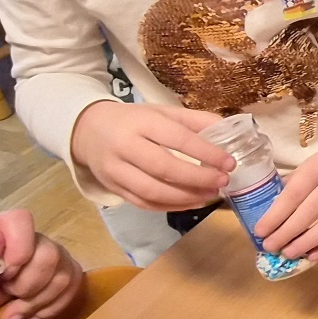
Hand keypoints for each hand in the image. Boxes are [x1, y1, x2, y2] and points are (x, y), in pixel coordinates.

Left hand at [0, 210, 85, 318]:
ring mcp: (53, 256)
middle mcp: (32, 238)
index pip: (22, 220)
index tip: (3, 276)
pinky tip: (31, 313)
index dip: (18, 250)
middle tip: (7, 296)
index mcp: (1, 230)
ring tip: (16, 310)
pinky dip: (51, 309)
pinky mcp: (66, 274)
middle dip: (27, 288)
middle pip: (50, 255)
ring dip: (38, 303)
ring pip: (65, 276)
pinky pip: (73, 290)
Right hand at [70, 102, 234, 211]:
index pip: (178, 138)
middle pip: (164, 168)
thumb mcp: (162, 111)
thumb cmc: (134, 120)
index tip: (230, 163)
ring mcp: (116, 171)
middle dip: (198, 178)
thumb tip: (229, 131)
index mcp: (142, 121)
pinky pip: (144, 204)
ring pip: (153, 191)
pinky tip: (192, 202)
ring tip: (210, 194)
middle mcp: (125, 146)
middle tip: (222, 182)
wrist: (88, 130)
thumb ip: (195, 120)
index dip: (206, 152)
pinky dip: (171, 206)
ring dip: (186, 197)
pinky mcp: (113, 189)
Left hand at [254, 145, 317, 261]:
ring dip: (309, 242)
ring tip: (289, 253)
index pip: (296, 191)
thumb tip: (268, 215)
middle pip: (314, 209)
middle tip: (271, 246)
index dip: (277, 214)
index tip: (261, 231)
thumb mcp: (313, 164)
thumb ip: (293, 185)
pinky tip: (314, 256)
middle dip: (289, 231)